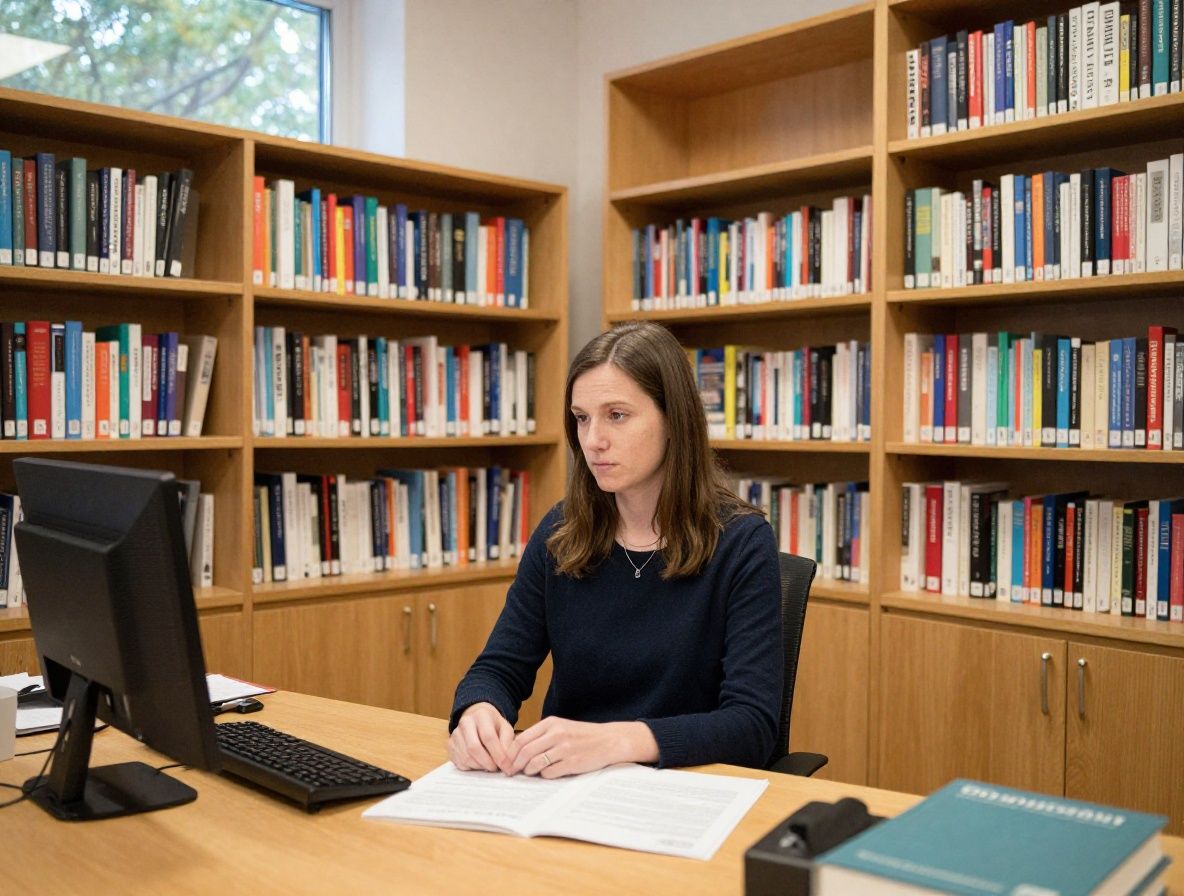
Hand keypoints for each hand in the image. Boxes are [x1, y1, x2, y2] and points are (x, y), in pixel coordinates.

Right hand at [448, 702, 514, 772]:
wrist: (476, 718)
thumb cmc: (493, 725)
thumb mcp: (505, 728)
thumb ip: (508, 743)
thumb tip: (506, 761)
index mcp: (481, 715)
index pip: (488, 737)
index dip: (497, 754)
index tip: (505, 764)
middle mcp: (465, 723)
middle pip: (474, 748)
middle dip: (487, 762)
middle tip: (496, 768)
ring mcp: (455, 734)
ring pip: (466, 757)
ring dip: (480, 766)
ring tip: (489, 765)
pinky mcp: (450, 745)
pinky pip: (459, 762)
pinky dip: (471, 767)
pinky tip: (479, 763)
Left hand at [506, 717, 658, 778]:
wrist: (609, 740)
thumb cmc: (583, 735)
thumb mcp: (561, 727)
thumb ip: (542, 735)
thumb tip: (518, 751)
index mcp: (551, 723)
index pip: (521, 739)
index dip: (511, 752)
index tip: (507, 761)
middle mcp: (556, 734)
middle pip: (525, 752)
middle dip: (515, 764)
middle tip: (512, 772)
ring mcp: (564, 749)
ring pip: (535, 763)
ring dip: (529, 771)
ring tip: (530, 772)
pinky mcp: (572, 763)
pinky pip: (549, 773)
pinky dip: (545, 775)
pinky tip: (548, 773)